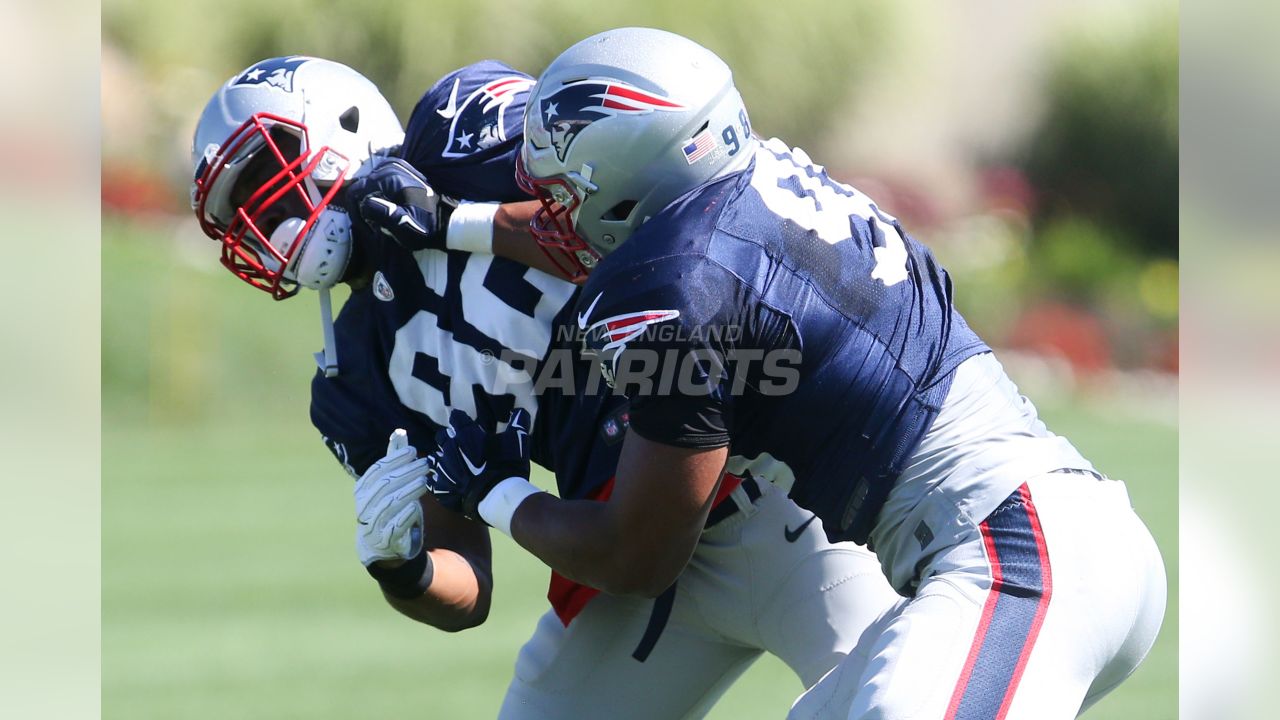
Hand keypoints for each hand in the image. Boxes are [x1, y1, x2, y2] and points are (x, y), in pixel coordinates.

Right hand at [344, 157, 449, 250]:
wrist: (447, 220)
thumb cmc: (426, 227)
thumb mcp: (403, 226)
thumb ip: (382, 213)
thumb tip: (364, 204)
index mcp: (390, 178)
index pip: (356, 191)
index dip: (357, 212)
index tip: (368, 227)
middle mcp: (390, 167)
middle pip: (361, 187)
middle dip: (364, 207)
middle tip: (376, 225)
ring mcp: (396, 166)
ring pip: (369, 185)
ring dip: (371, 202)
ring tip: (382, 218)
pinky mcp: (400, 170)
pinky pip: (378, 182)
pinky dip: (379, 195)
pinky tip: (387, 208)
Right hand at [354, 429, 432, 565]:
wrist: (379, 544)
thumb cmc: (387, 507)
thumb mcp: (389, 484)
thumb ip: (394, 460)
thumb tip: (399, 432)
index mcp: (362, 489)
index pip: (377, 470)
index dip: (395, 459)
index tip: (413, 451)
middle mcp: (364, 506)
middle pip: (385, 485)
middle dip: (406, 472)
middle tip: (425, 464)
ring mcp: (373, 524)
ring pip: (390, 504)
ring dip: (408, 491)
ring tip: (424, 481)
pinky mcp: (385, 539)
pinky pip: (395, 525)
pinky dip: (406, 514)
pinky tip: (416, 505)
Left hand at [428, 409, 531, 522]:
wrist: (496, 495)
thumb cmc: (506, 464)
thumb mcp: (518, 440)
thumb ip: (519, 422)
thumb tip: (520, 409)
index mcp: (465, 434)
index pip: (456, 418)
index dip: (462, 420)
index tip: (467, 423)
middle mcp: (449, 448)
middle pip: (442, 437)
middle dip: (449, 438)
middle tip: (459, 443)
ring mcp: (443, 469)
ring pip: (435, 458)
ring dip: (442, 459)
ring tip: (450, 463)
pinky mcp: (441, 488)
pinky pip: (433, 482)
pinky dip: (438, 481)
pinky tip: (444, 482)